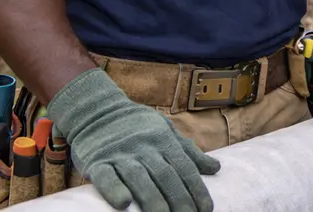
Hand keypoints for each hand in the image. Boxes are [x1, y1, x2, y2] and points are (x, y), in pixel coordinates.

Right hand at [45, 68, 220, 211]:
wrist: (96, 109)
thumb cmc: (137, 125)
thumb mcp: (166, 131)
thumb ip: (188, 151)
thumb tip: (216, 168)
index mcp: (163, 140)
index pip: (184, 167)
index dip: (196, 189)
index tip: (206, 209)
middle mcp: (144, 147)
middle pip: (165, 175)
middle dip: (179, 199)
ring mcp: (120, 153)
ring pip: (139, 177)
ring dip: (152, 199)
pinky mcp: (97, 161)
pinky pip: (105, 177)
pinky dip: (114, 190)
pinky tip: (123, 204)